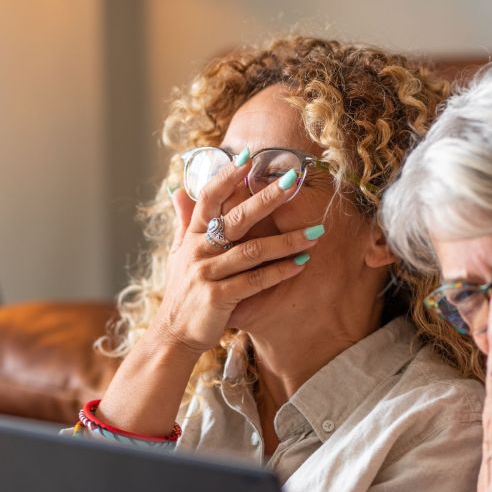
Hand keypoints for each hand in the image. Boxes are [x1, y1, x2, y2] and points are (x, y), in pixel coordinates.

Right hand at [153, 160, 318, 353]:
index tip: (248, 157)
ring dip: (287, 240)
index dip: (227, 176)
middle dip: (267, 197)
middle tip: (294, 180)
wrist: (173, 334)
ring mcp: (207, 274)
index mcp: (192, 236)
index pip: (208, 198)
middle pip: (236, 218)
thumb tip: (177, 188)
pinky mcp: (218, 297)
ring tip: (316, 231)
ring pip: (253, 251)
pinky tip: (302, 262)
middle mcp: (199, 251)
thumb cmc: (183, 290)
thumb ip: (183, 220)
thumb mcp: (177, 253)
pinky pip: (255, 280)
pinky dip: (280, 271)